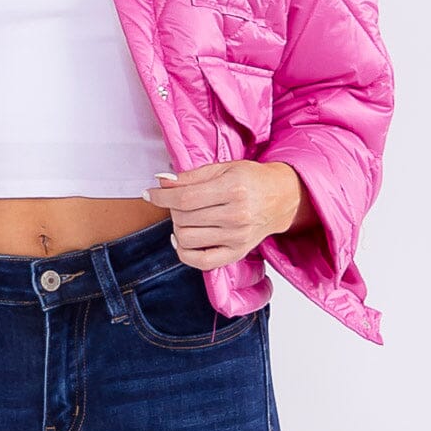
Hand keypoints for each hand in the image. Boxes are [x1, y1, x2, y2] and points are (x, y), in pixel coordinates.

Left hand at [142, 160, 310, 269]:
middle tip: (176, 200)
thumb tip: (160, 182)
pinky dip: (184, 252)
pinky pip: (201, 261)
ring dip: (176, 226)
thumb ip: (190, 176)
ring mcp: (237, 238)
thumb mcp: (223, 168)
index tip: (148, 193)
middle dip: (171, 207)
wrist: (282, 198)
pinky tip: (182, 238)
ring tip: (183, 216)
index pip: (184, 198)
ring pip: (187, 238)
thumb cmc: (251, 179)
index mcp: (233, 189)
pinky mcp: (237, 253)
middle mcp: (236, 216)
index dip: (161, 196)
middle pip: (184, 218)